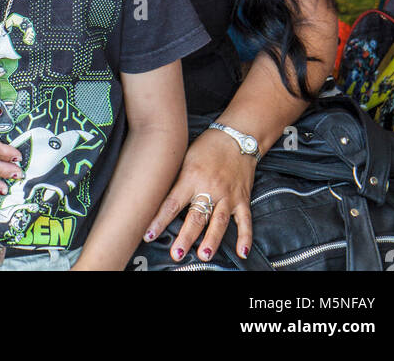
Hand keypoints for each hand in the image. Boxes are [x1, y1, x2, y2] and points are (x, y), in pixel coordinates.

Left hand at [143, 130, 255, 263]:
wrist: (236, 136)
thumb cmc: (207, 146)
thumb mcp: (185, 157)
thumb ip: (176, 179)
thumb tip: (158, 198)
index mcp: (191, 177)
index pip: (172, 203)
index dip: (159, 221)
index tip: (148, 235)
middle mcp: (210, 188)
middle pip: (196, 216)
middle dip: (186, 237)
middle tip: (177, 253)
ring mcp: (228, 195)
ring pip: (218, 221)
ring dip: (211, 240)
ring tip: (204, 255)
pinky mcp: (242, 199)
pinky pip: (245, 221)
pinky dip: (245, 238)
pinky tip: (242, 253)